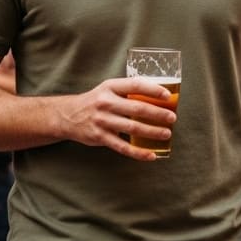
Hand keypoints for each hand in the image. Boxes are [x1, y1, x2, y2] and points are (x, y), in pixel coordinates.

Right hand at [55, 78, 175, 160]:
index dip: (153, 89)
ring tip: (166, 134)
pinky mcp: (100, 137)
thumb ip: (128, 92)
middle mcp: (105, 102)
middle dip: (157, 114)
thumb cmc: (96, 101)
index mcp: (110, 87)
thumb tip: (159, 97)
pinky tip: (151, 155)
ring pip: (132, 127)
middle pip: (136, 108)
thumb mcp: (108, 89)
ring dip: (152, 132)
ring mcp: (102, 121)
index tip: (168, 96)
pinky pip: (123, 147)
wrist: (68, 115)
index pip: (135, 85)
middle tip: (172, 118)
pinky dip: (138, 153)